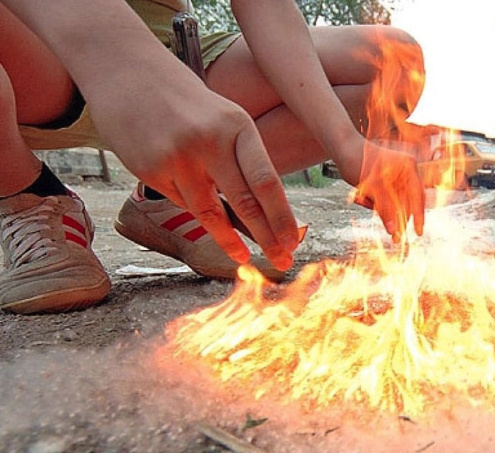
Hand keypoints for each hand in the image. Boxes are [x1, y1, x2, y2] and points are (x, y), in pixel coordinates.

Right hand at [0, 0, 299, 269]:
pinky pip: (179, 201)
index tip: (294, 243)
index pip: (267, 181)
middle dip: (267, 239)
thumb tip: (265, 212)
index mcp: (237, 126)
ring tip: (244, 258)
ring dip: (229, 240)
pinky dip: (192, 208)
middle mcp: (209, 142)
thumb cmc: (186, 102)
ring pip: (209, 211)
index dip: (282, 218)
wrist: (124, 70)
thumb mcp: (224, 119)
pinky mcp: (149, 169)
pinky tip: (192, 200)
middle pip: (245, 203)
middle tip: (282, 263)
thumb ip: (243, 159)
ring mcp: (177, 157)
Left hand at [337, 139, 424, 240]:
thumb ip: (385, 209)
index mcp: (408, 167)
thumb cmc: (357, 161)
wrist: (342, 147)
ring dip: (380, 208)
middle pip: (408, 202)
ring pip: (395, 204)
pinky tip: (360, 197)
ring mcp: (396, 177)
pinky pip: (385, 201)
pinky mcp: (386, 183)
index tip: (418, 232)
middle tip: (393, 236)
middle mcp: (406, 172)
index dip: (419, 215)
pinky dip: (374, 203)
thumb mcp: (372, 187)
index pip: (418, 196)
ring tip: (360, 199)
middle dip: (397, 216)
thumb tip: (393, 230)